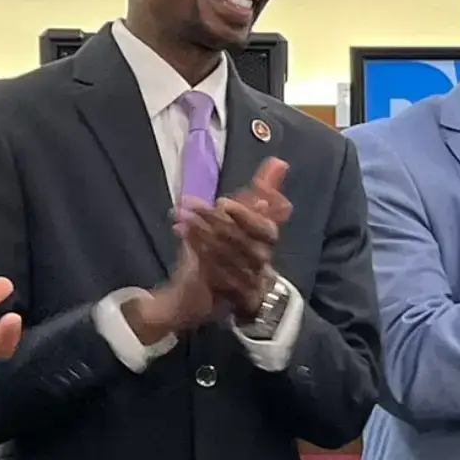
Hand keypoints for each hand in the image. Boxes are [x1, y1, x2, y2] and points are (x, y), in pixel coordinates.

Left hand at [185, 159, 289, 319]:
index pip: (266, 229)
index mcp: (267, 241)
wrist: (201, 294)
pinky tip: (182, 236)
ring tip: (180, 219)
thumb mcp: (240, 217)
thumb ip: (262, 190)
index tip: (222, 201)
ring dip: (201, 234)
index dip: (245, 215)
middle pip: (244, 242)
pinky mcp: (231, 298)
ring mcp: (248, 282)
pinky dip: (198, 252)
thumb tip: (279, 162)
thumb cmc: (225, 249)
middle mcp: (262, 262)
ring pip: (229, 257)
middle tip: (187, 205)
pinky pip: (218, 275)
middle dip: (213, 221)